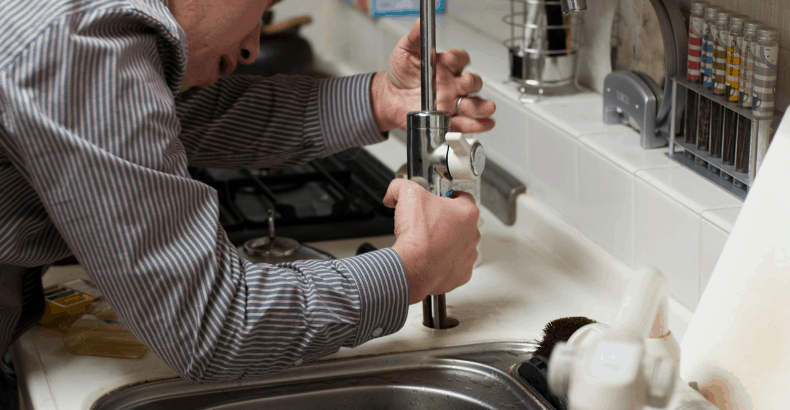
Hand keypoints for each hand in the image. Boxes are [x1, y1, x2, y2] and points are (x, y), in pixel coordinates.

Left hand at [371, 19, 496, 132]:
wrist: (389, 98)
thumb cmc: (401, 74)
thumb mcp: (406, 50)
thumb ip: (415, 36)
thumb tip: (421, 23)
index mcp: (446, 66)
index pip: (461, 59)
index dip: (459, 59)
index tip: (450, 61)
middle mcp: (453, 84)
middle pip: (473, 82)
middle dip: (472, 83)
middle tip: (463, 84)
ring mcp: (453, 102)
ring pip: (475, 104)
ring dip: (480, 106)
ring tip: (475, 107)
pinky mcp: (449, 119)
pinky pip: (467, 123)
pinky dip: (479, 124)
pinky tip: (484, 123)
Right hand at [383, 179, 480, 303]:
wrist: (413, 267)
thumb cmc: (418, 235)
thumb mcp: (407, 195)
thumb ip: (401, 186)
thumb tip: (394, 191)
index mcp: (467, 213)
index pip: (464, 197)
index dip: (449, 196)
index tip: (440, 199)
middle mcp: (472, 234)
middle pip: (461, 222)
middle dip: (445, 221)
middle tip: (428, 222)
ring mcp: (468, 256)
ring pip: (459, 245)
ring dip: (446, 242)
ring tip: (428, 242)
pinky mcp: (461, 274)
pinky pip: (454, 265)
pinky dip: (443, 263)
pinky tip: (430, 259)